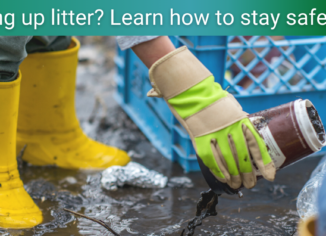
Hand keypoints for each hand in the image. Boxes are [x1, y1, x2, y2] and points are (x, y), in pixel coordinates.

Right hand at [147, 46, 275, 188]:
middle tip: (250, 184)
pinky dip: (220, 173)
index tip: (270, 176)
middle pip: (243, 161)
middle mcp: (230, 132)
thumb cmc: (215, 102)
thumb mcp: (234, 109)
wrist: (193, 96)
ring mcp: (215, 139)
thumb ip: (243, 124)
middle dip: (248, 177)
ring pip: (228, 166)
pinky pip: (213, 164)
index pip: (256, 147)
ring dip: (234, 179)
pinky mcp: (201, 144)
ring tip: (237, 185)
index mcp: (241, 122)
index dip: (264, 164)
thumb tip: (254, 137)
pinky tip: (224, 178)